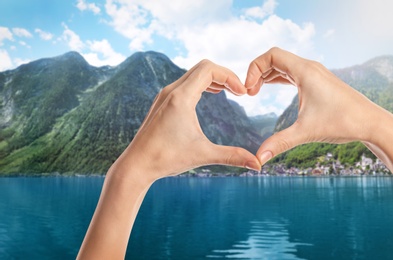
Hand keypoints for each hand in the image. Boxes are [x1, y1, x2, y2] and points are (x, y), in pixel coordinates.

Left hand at [77, 60, 260, 258]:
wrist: (136, 165)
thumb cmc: (166, 159)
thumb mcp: (203, 155)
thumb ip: (232, 157)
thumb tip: (258, 165)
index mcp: (181, 97)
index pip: (209, 69)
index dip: (230, 77)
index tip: (243, 93)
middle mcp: (171, 91)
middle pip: (202, 67)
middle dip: (224, 76)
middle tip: (239, 91)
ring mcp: (164, 95)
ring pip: (193, 74)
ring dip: (213, 79)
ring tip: (229, 91)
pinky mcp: (162, 102)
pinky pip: (185, 83)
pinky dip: (201, 84)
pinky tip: (210, 95)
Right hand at [245, 47, 392, 168]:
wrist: (371, 123)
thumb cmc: (344, 122)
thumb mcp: (306, 132)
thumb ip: (279, 143)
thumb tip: (258, 159)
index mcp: (305, 71)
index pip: (271, 55)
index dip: (254, 68)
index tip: (248, 90)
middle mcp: (309, 68)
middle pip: (274, 59)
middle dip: (257, 73)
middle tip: (248, 93)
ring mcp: (314, 74)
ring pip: (282, 66)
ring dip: (266, 76)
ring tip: (254, 92)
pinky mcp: (317, 82)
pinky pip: (291, 73)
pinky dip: (277, 79)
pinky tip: (270, 89)